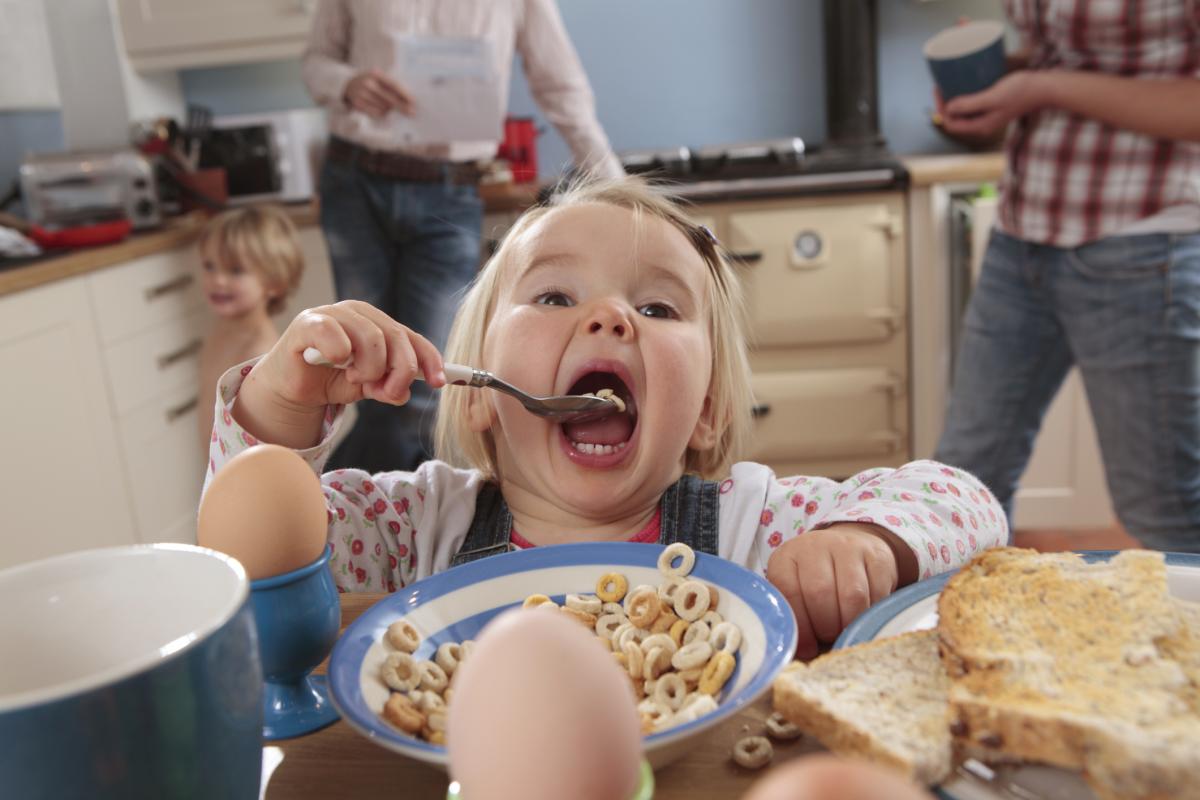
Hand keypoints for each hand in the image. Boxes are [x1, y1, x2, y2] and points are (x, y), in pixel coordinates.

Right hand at [344, 70, 414, 117]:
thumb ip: (391, 84)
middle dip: (402, 106)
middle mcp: (368, 84)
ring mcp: (362, 94)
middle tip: (412, 112)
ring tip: (395, 109)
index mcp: (375, 74)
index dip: (404, 94)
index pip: (393, 85)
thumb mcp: (378, 77)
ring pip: (384, 107)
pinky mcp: (358, 104)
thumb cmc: (370, 81)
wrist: (348, 84)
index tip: (413, 101)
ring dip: (392, 110)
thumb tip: (408, 99)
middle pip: (390, 98)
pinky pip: (376, 113)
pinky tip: (386, 112)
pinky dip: (383, 113)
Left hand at [765, 525, 900, 659]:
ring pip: (851, 596)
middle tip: (829, 638)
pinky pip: (877, 593)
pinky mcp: (877, 555)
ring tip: (846, 630)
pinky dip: (871, 613)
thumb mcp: (796, 589)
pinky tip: (863, 616)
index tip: (809, 649)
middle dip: (826, 626)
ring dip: (849, 623)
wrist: (850, 546)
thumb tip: (800, 657)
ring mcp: (847, 547)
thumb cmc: (817, 579)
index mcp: (787, 557)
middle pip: (820, 594)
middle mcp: (814, 546)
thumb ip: (793, 616)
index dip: (800, 627)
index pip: (788, 592)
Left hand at [938, 70, 1042, 139]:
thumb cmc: (1021, 92)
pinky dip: (967, 94)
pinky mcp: (995, 105)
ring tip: (949, 83)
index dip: (941, 109)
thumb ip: (971, 104)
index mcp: (981, 125)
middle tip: (941, 85)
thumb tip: (949, 108)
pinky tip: (966, 82)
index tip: (938, 90)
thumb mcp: (993, 98)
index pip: (951, 123)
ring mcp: (989, 115)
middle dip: (945, 103)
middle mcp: (983, 123)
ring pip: (964, 110)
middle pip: (956, 118)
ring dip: (955, 98)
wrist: (1044, 88)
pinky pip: (974, 103)